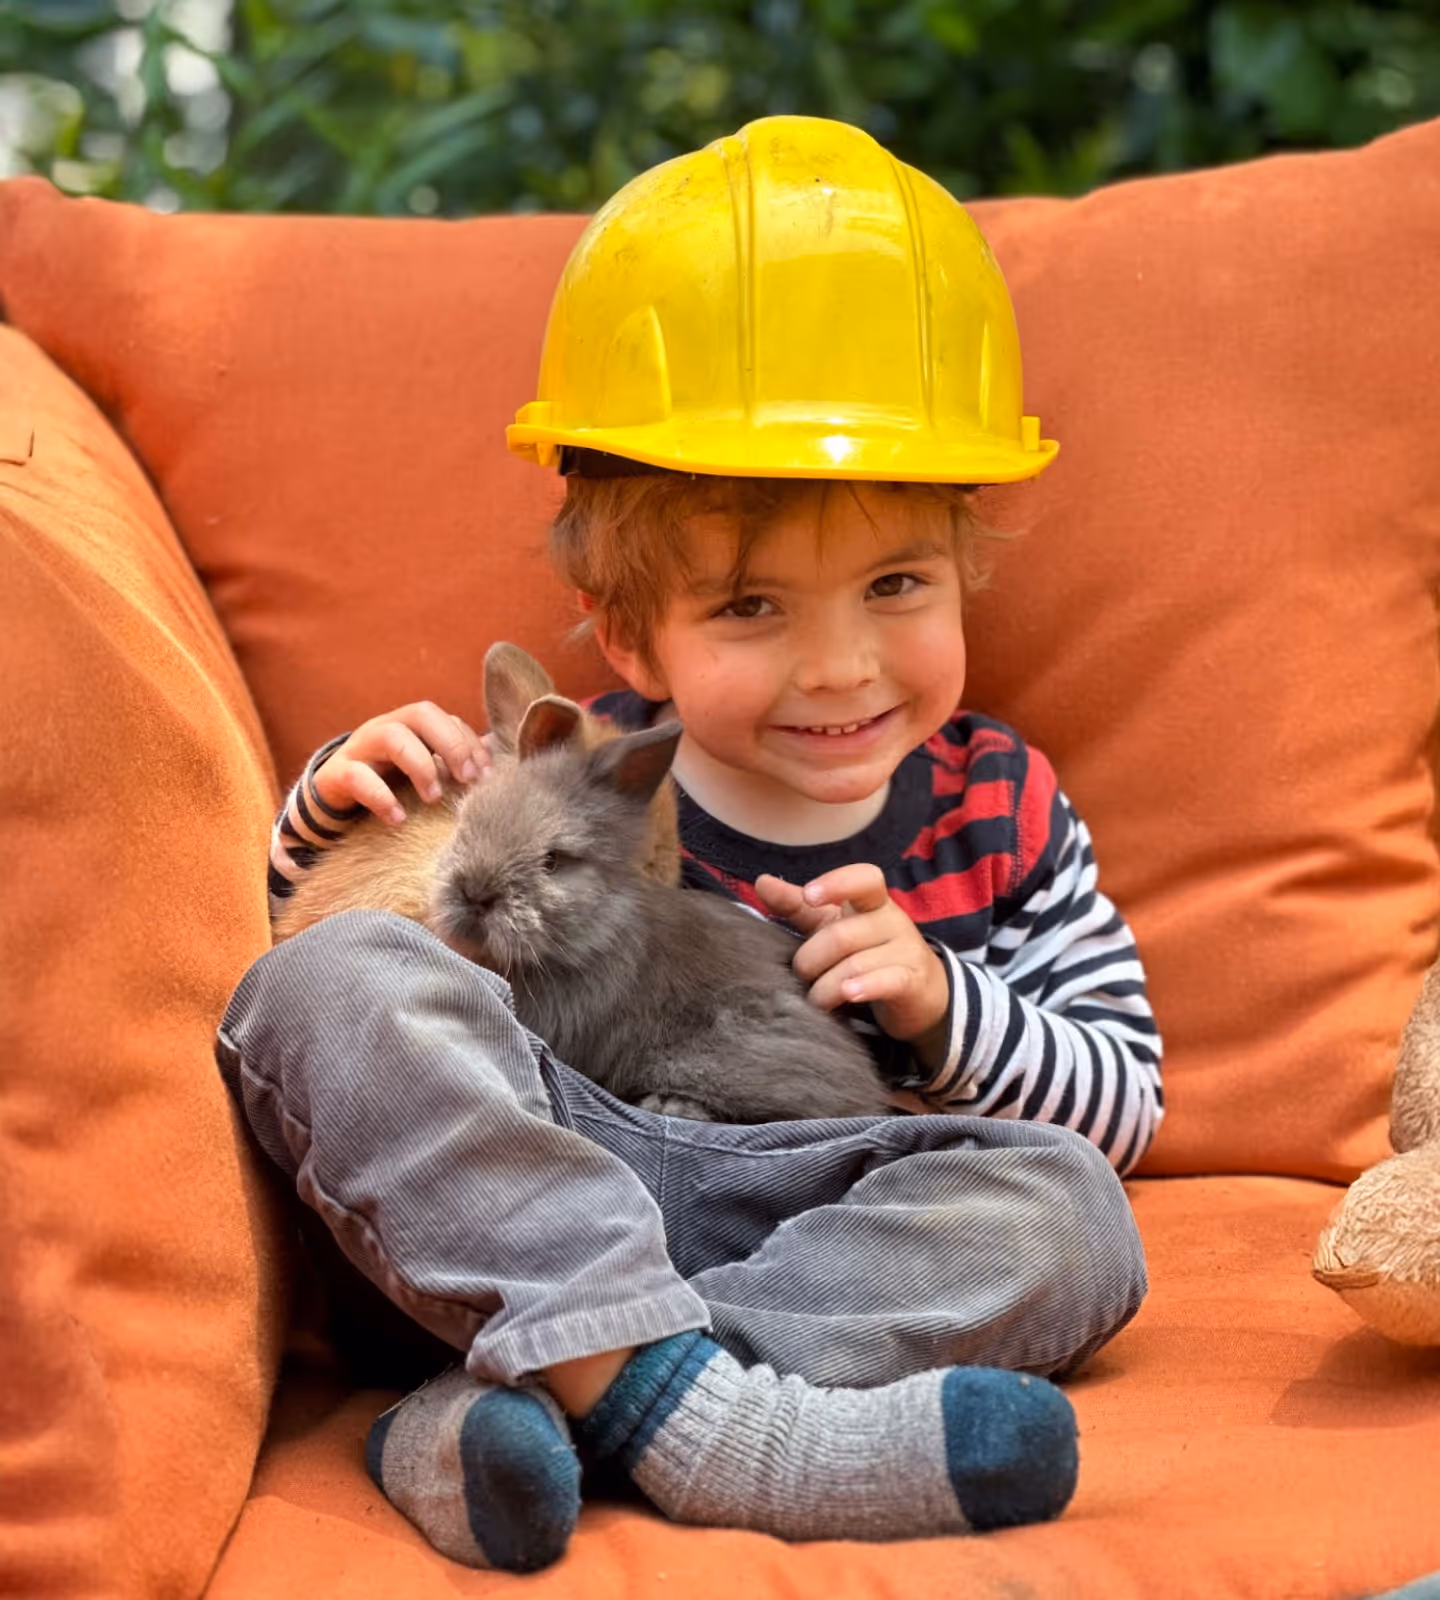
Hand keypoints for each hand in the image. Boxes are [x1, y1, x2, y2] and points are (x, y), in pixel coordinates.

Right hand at [311, 702, 493, 824]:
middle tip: (467, 780)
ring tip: (434, 798)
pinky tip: (399, 819)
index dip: (470, 743)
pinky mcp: (337, 774)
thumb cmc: (388, 782)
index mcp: (410, 725)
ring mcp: (360, 747)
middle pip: (421, 714)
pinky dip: (382, 798)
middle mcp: (386, 727)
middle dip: (451, 745)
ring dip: (420, 766)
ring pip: (390, 736)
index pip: (446, 718)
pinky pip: (358, 777)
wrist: (334, 799)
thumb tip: (495, 752)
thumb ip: (454, 761)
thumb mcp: (423, 770)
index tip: (487, 776)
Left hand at [754, 866, 948, 1047]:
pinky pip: (887, 981)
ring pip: (855, 965)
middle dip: (810, 960)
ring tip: (815, 1000)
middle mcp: (892, 920)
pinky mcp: (913, 982)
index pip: (864, 879)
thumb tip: (761, 882)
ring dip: (825, 988)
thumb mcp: (833, 926)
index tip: (809, 895)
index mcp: (871, 902)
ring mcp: (906, 950)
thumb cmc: (867, 952)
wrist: (919, 992)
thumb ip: (798, 906)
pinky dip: (865, 987)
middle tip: (801, 976)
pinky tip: (849, 994)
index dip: (837, 883)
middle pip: (841, 935)